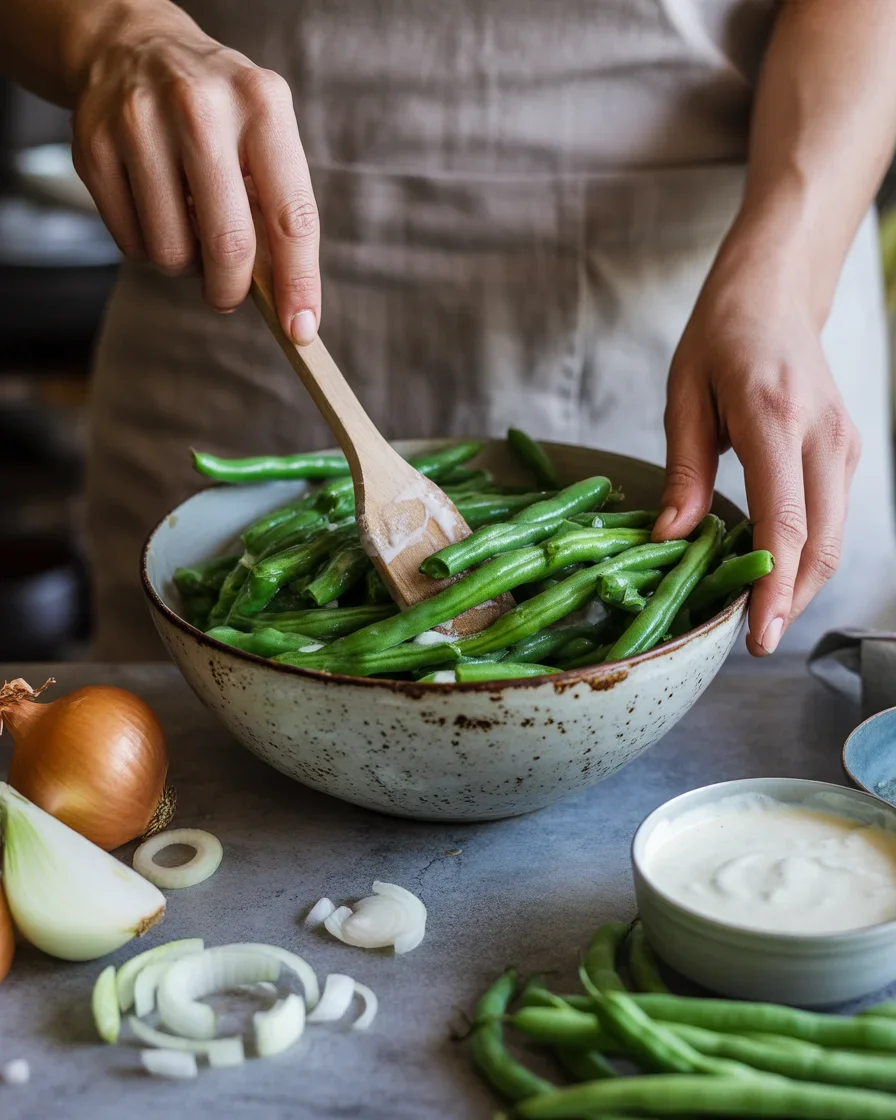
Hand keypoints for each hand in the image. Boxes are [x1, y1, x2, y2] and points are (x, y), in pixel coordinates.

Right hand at [70, 5, 319, 340]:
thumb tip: (290, 301)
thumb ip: (278, 209)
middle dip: (232, 289)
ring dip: (187, 266)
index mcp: (262, 106)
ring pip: (172, 253)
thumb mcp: (264, 135)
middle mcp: (201, 108)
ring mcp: (140, 124)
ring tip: (190, 231)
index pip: (292, 216)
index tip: (300, 329)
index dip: (299, 282)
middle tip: (229, 296)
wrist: (132, 48)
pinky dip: (149, 249)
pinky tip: (155, 212)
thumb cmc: (218, 113)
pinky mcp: (95, 147)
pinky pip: (131, 243)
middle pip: (228, 244)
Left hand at [654, 235, 860, 654]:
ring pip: (834, 538)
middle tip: (751, 639)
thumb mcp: (682, 396)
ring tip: (757, 613)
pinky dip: (806, 554)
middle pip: (822, 544)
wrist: (775, 294)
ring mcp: (843, 444)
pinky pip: (832, 518)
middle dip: (790, 602)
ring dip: (800, 584)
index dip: (774, 588)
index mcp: (774, 417)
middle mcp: (821, 435)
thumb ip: (682, 470)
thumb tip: (671, 538)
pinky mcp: (847, 451)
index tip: (757, 635)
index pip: (786, 522)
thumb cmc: (720, 338)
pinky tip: (771, 570)